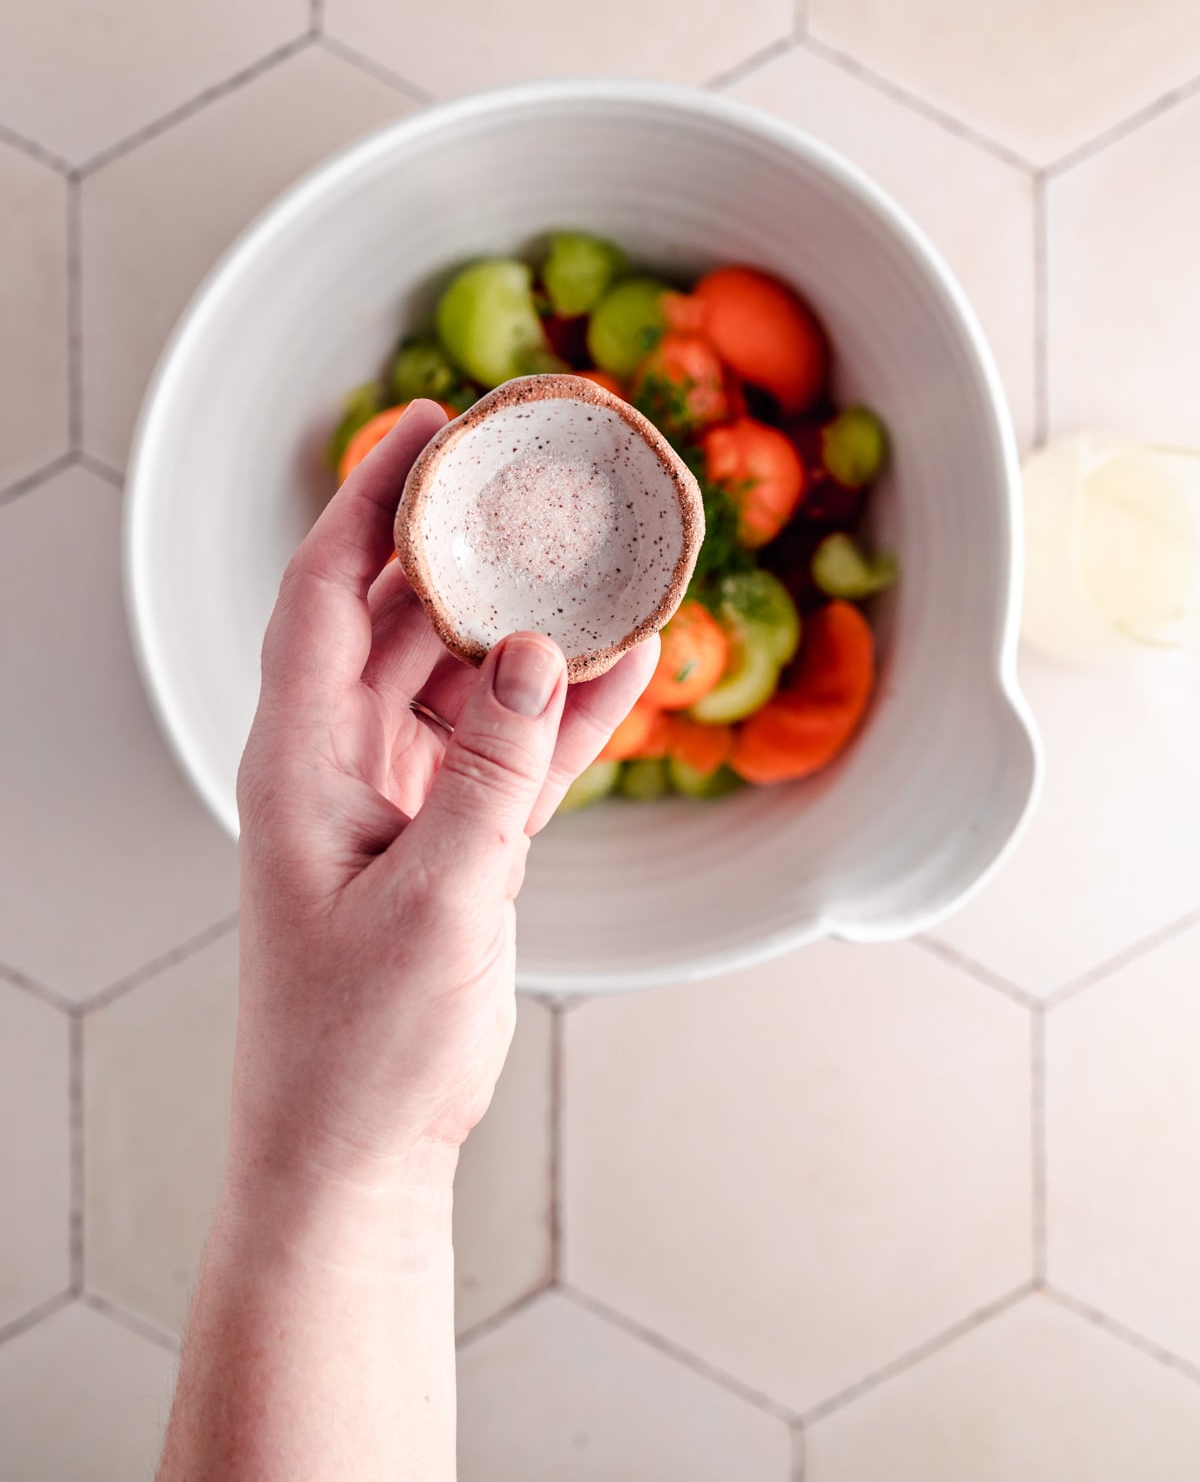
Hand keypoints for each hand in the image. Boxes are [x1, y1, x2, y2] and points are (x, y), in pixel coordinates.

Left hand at [230, 400, 656, 1198]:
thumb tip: (529, 646)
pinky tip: (631, 665)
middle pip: (400, 615)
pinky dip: (564, 710)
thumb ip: (487, 769)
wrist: (355, 1154)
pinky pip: (512, 748)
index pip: (324, 590)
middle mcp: (342, 759)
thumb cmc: (360, 1043)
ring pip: (467, 676)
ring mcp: (400, 797)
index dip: (370, 499)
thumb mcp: (436, 898)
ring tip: (598, 555)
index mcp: (300, 757)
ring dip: (528, 623)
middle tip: (532, 475)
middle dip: (462, 541)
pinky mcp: (452, 840)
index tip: (426, 424)